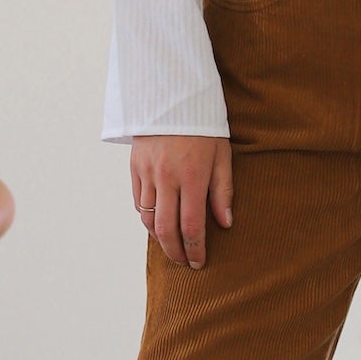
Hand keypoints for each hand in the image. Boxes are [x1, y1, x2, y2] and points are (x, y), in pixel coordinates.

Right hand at [130, 136, 233, 268]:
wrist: (172, 96)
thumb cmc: (204, 126)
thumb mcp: (222, 155)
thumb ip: (223, 190)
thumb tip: (225, 224)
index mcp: (192, 176)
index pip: (191, 225)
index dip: (195, 249)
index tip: (199, 263)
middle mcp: (166, 178)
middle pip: (166, 229)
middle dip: (175, 252)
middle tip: (184, 263)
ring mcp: (147, 173)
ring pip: (148, 218)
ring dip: (160, 238)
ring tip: (172, 247)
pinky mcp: (135, 167)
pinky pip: (138, 202)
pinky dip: (147, 218)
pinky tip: (158, 224)